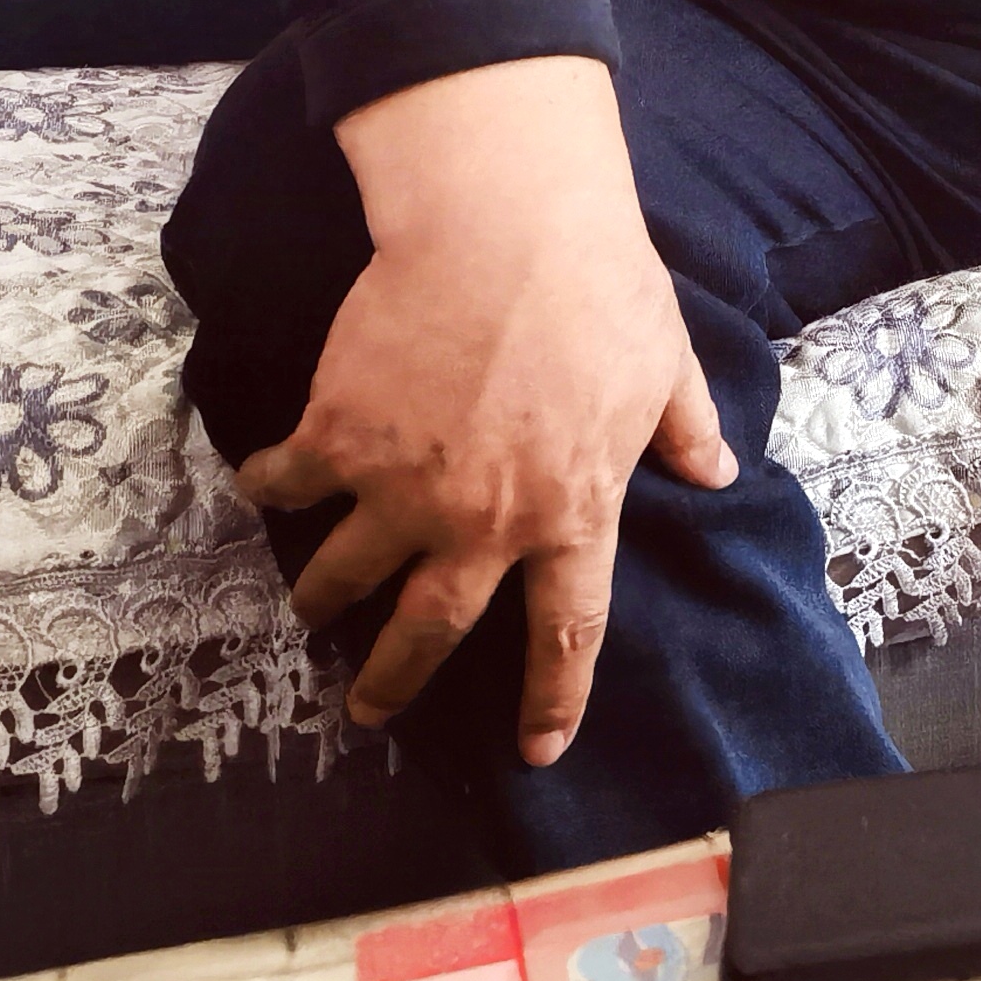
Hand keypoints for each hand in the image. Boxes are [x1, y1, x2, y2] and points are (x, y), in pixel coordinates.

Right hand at [242, 56, 733, 766]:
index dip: (551, 697)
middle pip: (432, 632)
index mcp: (572, 512)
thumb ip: (685, 429)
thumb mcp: (666, 365)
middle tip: (369, 714)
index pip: (567, 631)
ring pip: (346, 574)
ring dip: (323, 595)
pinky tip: (261, 485)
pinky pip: (289, 484)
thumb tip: (719, 471)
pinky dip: (270, 487)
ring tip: (310, 605)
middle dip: (395, 684)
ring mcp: (403, 487)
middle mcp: (482, 522)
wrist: (508, 230)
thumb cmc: (602, 291)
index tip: (538, 749)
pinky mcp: (339, 438)